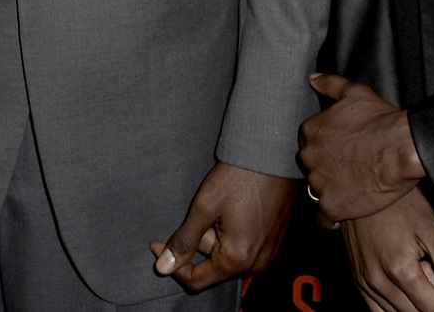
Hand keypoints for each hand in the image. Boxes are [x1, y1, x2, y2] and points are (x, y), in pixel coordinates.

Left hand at [148, 162, 296, 291]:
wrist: (272, 155)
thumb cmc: (240, 177)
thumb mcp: (204, 206)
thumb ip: (184, 240)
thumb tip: (164, 267)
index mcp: (239, 259)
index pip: (197, 280)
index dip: (174, 263)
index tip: (158, 244)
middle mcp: (258, 263)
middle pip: (215, 264)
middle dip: (201, 240)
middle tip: (202, 210)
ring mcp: (270, 253)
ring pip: (230, 254)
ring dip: (218, 235)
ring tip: (222, 204)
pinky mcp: (275, 241)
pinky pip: (247, 247)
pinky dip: (234, 233)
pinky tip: (233, 208)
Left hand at [299, 74, 424, 222]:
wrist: (402, 149)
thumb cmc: (382, 120)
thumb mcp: (356, 93)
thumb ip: (330, 84)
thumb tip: (312, 78)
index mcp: (311, 130)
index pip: (309, 142)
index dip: (326, 147)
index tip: (342, 151)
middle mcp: (309, 156)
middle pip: (311, 166)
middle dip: (325, 168)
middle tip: (349, 170)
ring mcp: (318, 182)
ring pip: (317, 191)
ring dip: (330, 190)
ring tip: (352, 189)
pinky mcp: (331, 206)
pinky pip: (323, 218)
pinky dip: (331, 218)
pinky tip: (345, 212)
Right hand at [341, 188, 433, 311]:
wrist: (362, 185)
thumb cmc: (398, 202)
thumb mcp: (430, 227)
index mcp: (399, 270)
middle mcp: (378, 281)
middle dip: (430, 298)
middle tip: (429, 269)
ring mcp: (364, 282)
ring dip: (412, 302)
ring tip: (415, 272)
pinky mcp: (357, 280)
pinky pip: (376, 311)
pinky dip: (393, 305)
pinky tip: (401, 286)